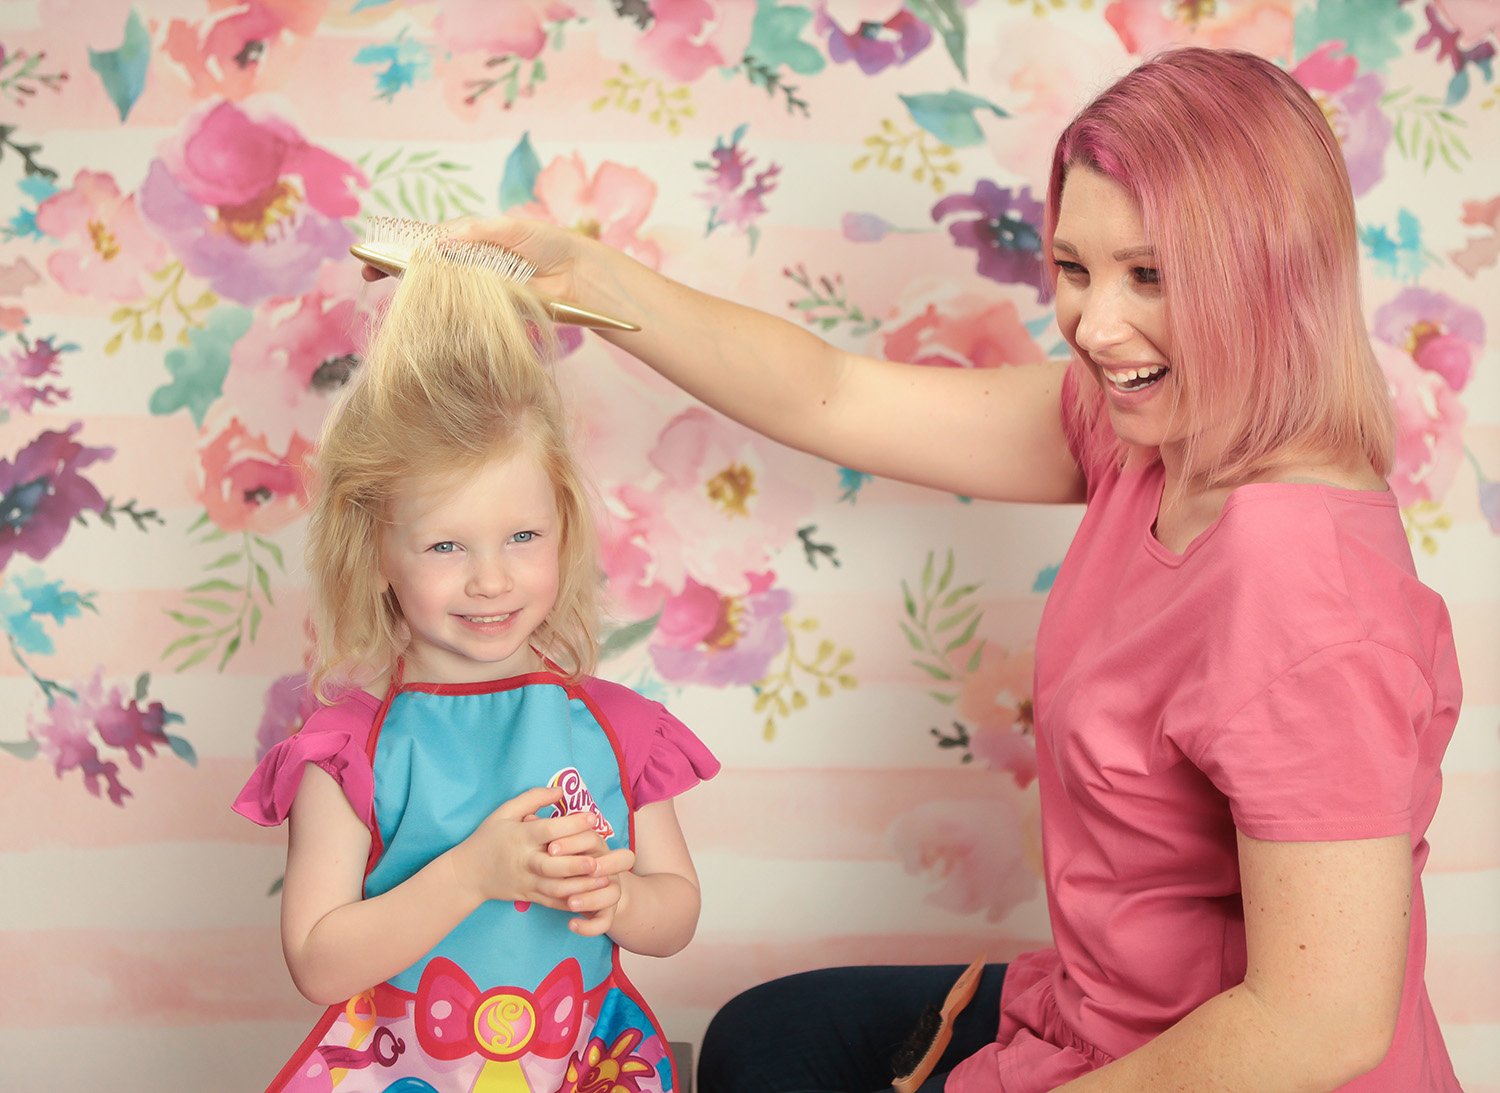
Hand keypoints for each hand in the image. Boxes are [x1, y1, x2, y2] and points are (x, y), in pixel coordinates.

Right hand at [361, 216, 587, 305]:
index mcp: (470, 241)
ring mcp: (477, 291)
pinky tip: (429, 310)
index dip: (399, 250)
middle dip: (397, 272)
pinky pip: (462, 314)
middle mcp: (468, 267)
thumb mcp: (509, 228)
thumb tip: (437, 244)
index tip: (371, 257)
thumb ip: (474, 233)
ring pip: (441, 292)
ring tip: (393, 292)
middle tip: (371, 275)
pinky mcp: (489, 314)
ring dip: (418, 294)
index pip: (426, 244)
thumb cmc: (547, 244)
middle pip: (426, 270)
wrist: (578, 275)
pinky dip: (446, 313)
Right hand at [449, 786, 611, 909]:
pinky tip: (592, 898)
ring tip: (604, 880)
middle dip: (576, 864)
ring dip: (581, 886)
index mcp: (520, 836)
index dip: (571, 824)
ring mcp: (527, 882)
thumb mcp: (504, 812)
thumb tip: (560, 790)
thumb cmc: (488, 838)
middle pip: (552, 865)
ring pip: (556, 888)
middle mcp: (525, 861)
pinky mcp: (529, 896)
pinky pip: (553, 902)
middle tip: (599, 859)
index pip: (548, 830)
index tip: (593, 818)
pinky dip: (572, 902)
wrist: (468, 874)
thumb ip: (532, 798)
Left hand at [545, 827, 635, 936]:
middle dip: (600, 865)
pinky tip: (571, 924)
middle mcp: (609, 867)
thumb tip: (527, 818)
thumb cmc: (570, 859)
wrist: (593, 887)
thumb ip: (549, 833)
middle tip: (577, 871)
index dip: (575, 842)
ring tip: (571, 902)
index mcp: (596, 847)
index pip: (593, 837)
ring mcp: (611, 889)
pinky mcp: (607, 912)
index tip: (551, 848)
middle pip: (620, 860)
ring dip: (593, 897)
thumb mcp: (561, 845)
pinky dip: (590, 925)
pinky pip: (604, 921)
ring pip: (612, 893)